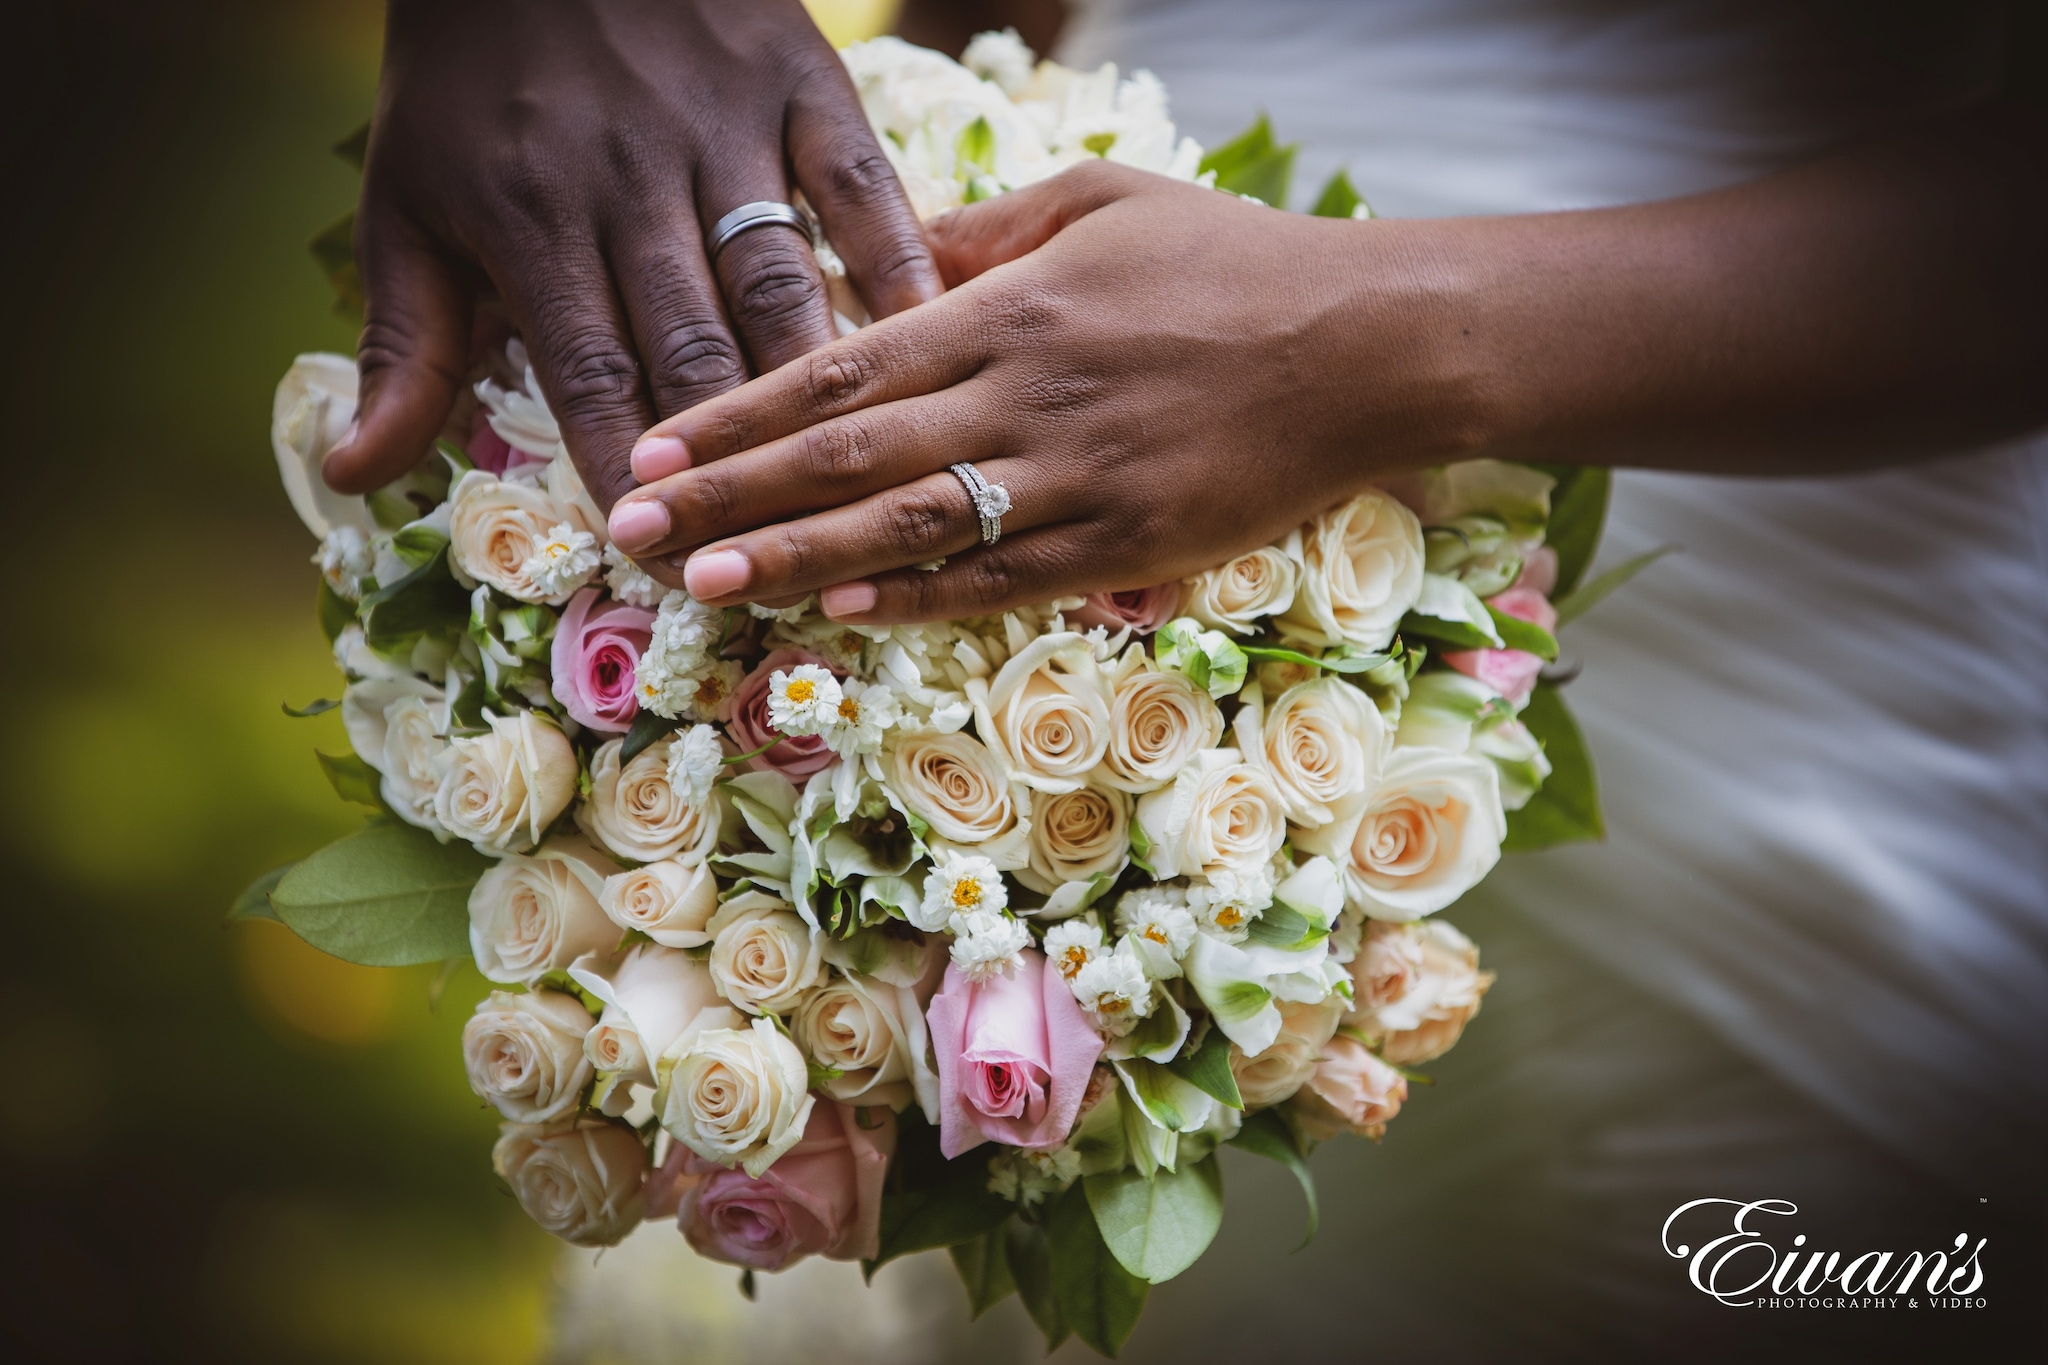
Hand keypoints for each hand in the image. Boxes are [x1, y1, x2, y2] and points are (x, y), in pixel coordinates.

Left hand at [318, 0, 941, 526]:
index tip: (670, 573)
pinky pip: (861, 192)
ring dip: (819, 400)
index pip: (592, 383)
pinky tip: (928, 352)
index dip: (635, 488)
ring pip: (785, 290)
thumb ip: (404, 347)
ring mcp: (725, 130)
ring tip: (857, 491)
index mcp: (530, 220)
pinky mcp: (800, 83)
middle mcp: (631, 184)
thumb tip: (357, 475)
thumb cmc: (468, 77)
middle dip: (736, 474)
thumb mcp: (404, 204)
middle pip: (698, 355)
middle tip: (773, 560)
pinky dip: (898, 273)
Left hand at [603, 162, 1473, 620]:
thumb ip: (982, 238)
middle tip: (630, 535)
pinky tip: (840, 615)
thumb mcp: (1102, 203)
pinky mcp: (1124, 547)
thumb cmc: (1234, 263)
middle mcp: (1025, 401)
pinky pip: (998, 581)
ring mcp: (1075, 484)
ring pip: (908, 533)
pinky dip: (914, 600)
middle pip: (847, 462)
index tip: (655, 449)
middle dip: (728, 498)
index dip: (736, 419)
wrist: (1372, 347)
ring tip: (704, 587)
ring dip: (795, 562)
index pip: (840, 374)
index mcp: (1010, 311)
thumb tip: (883, 274)